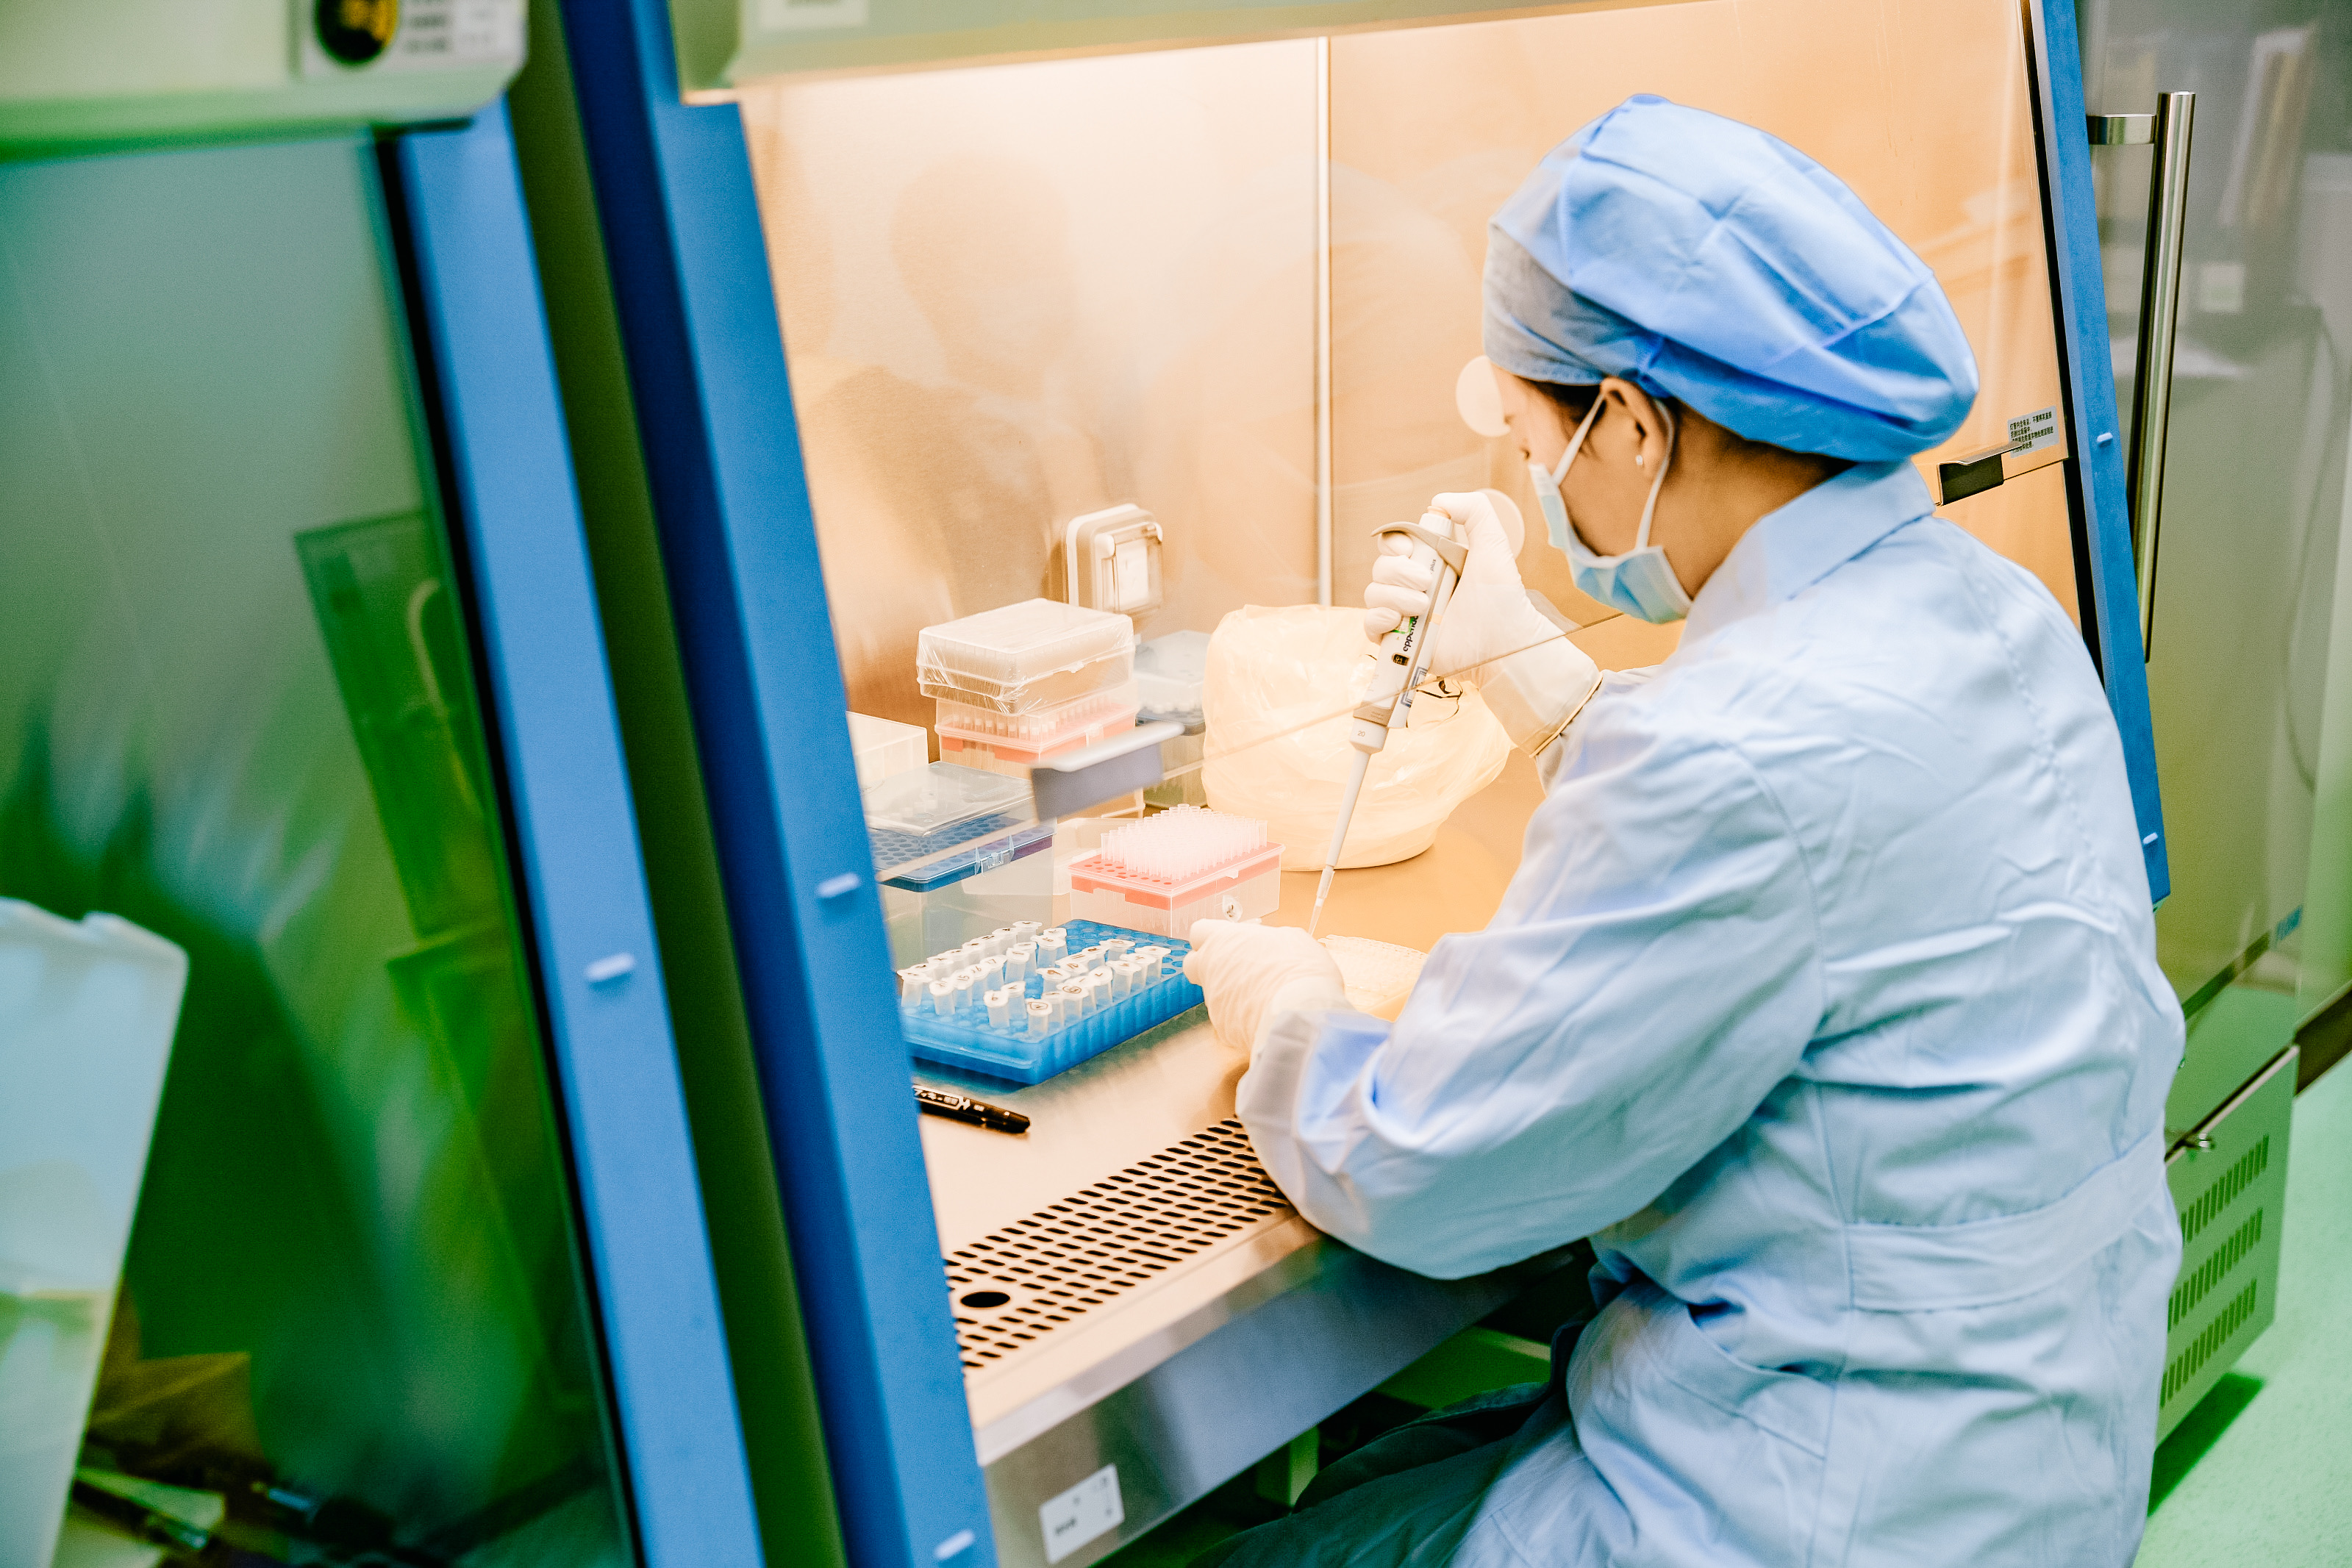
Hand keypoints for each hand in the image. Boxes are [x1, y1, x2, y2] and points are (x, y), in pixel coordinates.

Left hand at [1184, 920, 1348, 1054]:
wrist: (1299, 1014)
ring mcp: (1213, 1000)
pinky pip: (1228, 1019)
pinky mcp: (1221, 1027)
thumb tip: (1270, 947)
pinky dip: (1242, 1017)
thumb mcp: (1291, 939)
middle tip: (1236, 969)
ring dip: (1231, 994)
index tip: (1227, 942)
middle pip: (1193, 964)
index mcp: (1224, 940)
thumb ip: (1269, 940)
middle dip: (1208, 966)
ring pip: (1214, 994)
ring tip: (1263, 997)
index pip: (1199, 931)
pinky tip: (1265, 1016)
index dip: (1212, 937)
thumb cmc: (1299, 971)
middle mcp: (1210, 968)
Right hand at [1362, 490, 1561, 689]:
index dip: (1393, 543)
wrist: (1503, 642)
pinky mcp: (1400, 641)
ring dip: (1393, 596)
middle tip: (1427, 583)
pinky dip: (1377, 619)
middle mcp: (1414, 587)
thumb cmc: (1502, 597)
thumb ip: (1474, 512)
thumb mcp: (1493, 545)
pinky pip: (1369, 625)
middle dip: (1398, 572)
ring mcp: (1405, 614)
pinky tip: (1397, 619)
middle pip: (1380, 567)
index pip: (1394, 544)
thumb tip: (1437, 500)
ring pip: (1373, 594)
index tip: (1408, 549)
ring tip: (1424, 607)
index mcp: (1431, 562)